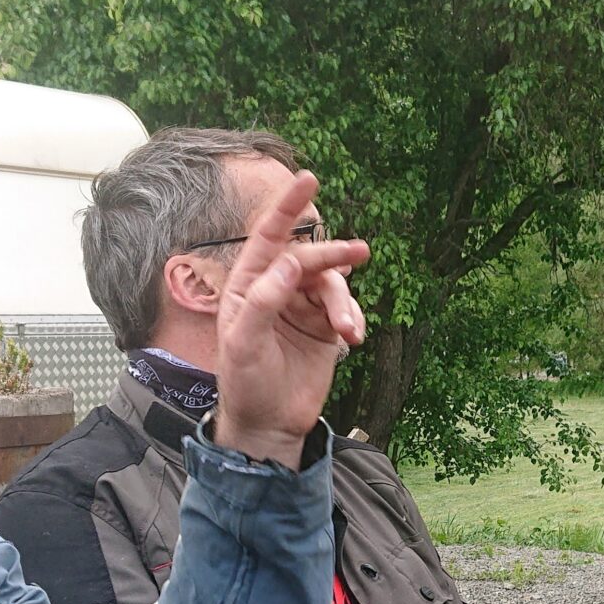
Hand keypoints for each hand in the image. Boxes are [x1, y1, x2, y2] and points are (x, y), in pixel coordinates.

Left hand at [211, 171, 370, 467]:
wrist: (269, 424)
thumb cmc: (245, 382)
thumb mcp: (244, 342)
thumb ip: (265, 299)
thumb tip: (292, 260)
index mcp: (248, 284)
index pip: (268, 235)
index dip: (288, 206)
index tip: (308, 178)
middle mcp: (275, 288)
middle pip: (310, 257)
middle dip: (333, 257)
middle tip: (359, 254)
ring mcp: (301, 307)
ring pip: (333, 284)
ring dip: (345, 303)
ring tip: (349, 331)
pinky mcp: (324, 327)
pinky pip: (346, 309)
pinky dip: (353, 319)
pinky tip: (354, 339)